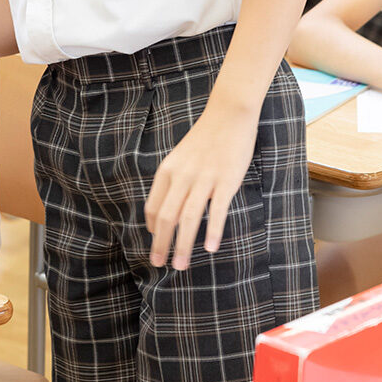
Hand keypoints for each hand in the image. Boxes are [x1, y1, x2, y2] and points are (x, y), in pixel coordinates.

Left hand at [146, 108, 255, 269]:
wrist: (228, 115)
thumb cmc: (205, 139)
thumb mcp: (180, 157)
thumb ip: (173, 181)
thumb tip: (168, 210)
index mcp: (167, 171)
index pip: (153, 207)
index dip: (153, 229)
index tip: (156, 245)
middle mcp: (182, 176)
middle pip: (166, 217)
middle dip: (161, 244)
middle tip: (158, 265)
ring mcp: (204, 179)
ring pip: (188, 218)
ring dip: (182, 245)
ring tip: (179, 266)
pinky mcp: (225, 181)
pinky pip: (217, 210)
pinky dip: (212, 230)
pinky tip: (210, 248)